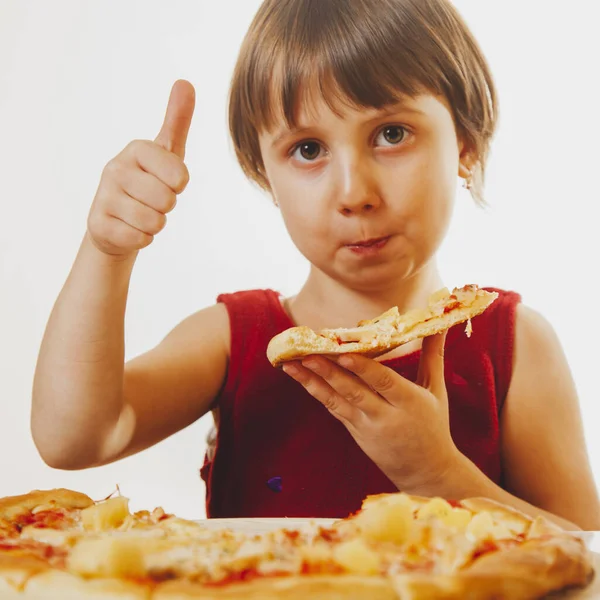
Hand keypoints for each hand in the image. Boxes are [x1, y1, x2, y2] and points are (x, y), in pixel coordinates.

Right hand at [87, 80, 194, 256]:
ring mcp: (104, 196)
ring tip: (141, 213)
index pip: (180, 176)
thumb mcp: (167, 153)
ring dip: (155, 224)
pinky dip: (142, 239)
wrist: (116, 220)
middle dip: (166, 207)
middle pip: (167, 201)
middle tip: (152, 200)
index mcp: (137, 150)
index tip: (167, 181)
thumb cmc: (149, 182)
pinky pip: (141, 239)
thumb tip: (186, 82)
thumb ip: (177, 121)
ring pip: (154, 222)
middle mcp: (116, 168)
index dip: (179, 186)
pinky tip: (130, 228)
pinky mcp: (98, 224)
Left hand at [282, 332, 462, 492]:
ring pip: (337, 402)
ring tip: (291, 366)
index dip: (362, 369)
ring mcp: (366, 427)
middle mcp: (385, 416)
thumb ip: (433, 355)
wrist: (426, 473)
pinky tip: (303, 379)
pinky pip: (334, 410)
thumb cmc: (434, 426)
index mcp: (409, 402)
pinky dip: (318, 393)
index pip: (383, 382)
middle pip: (353, 392)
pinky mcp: (355, 433)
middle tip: (306, 355)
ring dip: (313, 383)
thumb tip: (440, 324)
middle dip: (328, 373)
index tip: (342, 354)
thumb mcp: (436, 391)